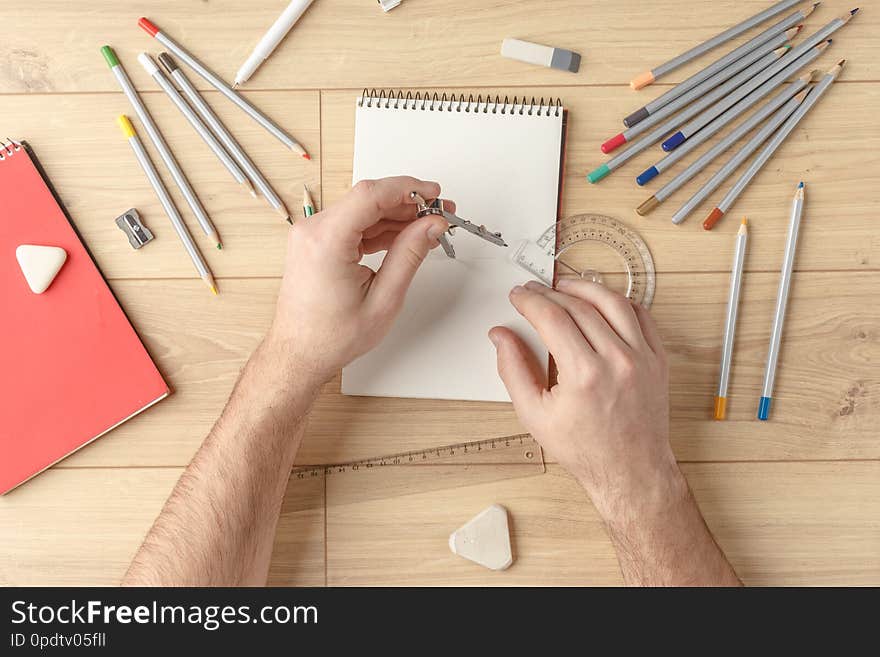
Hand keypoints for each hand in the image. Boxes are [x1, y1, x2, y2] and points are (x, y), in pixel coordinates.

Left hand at [268, 177, 450, 382]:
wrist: (300, 353)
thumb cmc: (330, 337)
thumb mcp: (383, 299)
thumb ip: (409, 255)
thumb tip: (430, 225)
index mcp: (326, 242)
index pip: (371, 195)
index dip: (407, 188)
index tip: (434, 193)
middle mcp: (313, 231)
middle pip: (368, 198)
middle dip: (407, 202)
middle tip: (439, 212)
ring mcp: (311, 235)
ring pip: (362, 210)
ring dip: (396, 215)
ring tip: (426, 228)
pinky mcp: (316, 242)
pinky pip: (353, 223)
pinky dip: (379, 227)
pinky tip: (404, 236)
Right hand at [488, 279, 683, 522]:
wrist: (630, 470)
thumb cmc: (586, 449)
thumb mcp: (534, 415)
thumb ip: (512, 369)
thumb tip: (501, 336)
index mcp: (585, 375)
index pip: (552, 317)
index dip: (530, 301)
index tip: (519, 296)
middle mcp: (617, 361)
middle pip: (578, 306)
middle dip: (550, 293)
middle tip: (534, 292)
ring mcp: (642, 358)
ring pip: (613, 302)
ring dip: (585, 288)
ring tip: (565, 287)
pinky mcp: (658, 359)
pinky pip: (641, 315)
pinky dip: (619, 302)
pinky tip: (601, 302)